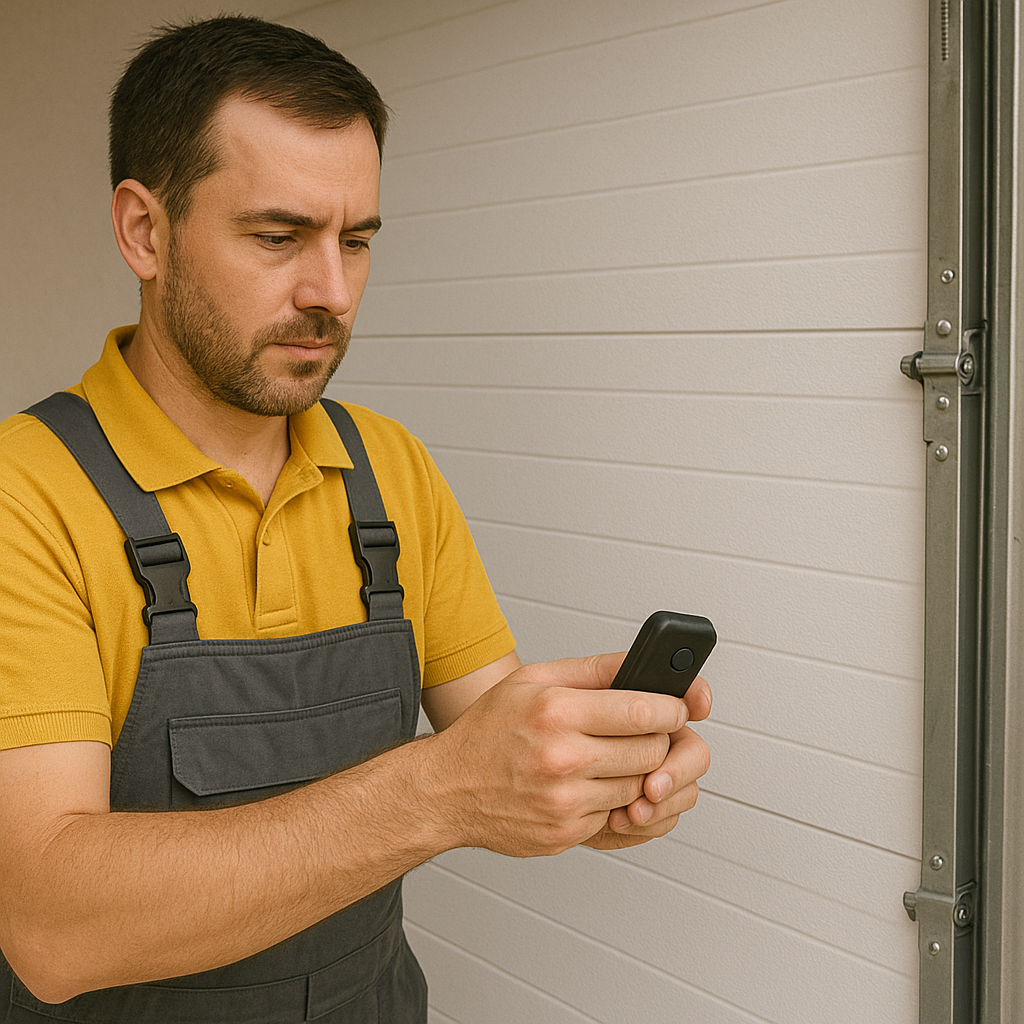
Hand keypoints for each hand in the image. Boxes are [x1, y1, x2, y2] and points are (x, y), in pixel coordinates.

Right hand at [429, 654, 690, 857]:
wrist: (446, 787)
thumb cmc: (489, 729)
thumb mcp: (534, 678)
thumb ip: (595, 669)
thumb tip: (645, 663)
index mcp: (556, 711)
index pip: (644, 711)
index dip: (672, 709)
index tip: (677, 708)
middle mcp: (562, 758)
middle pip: (651, 752)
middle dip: (657, 740)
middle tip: (645, 732)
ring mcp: (564, 801)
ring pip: (639, 788)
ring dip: (636, 773)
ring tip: (613, 756)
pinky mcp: (565, 832)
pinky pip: (615, 816)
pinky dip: (611, 800)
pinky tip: (589, 783)